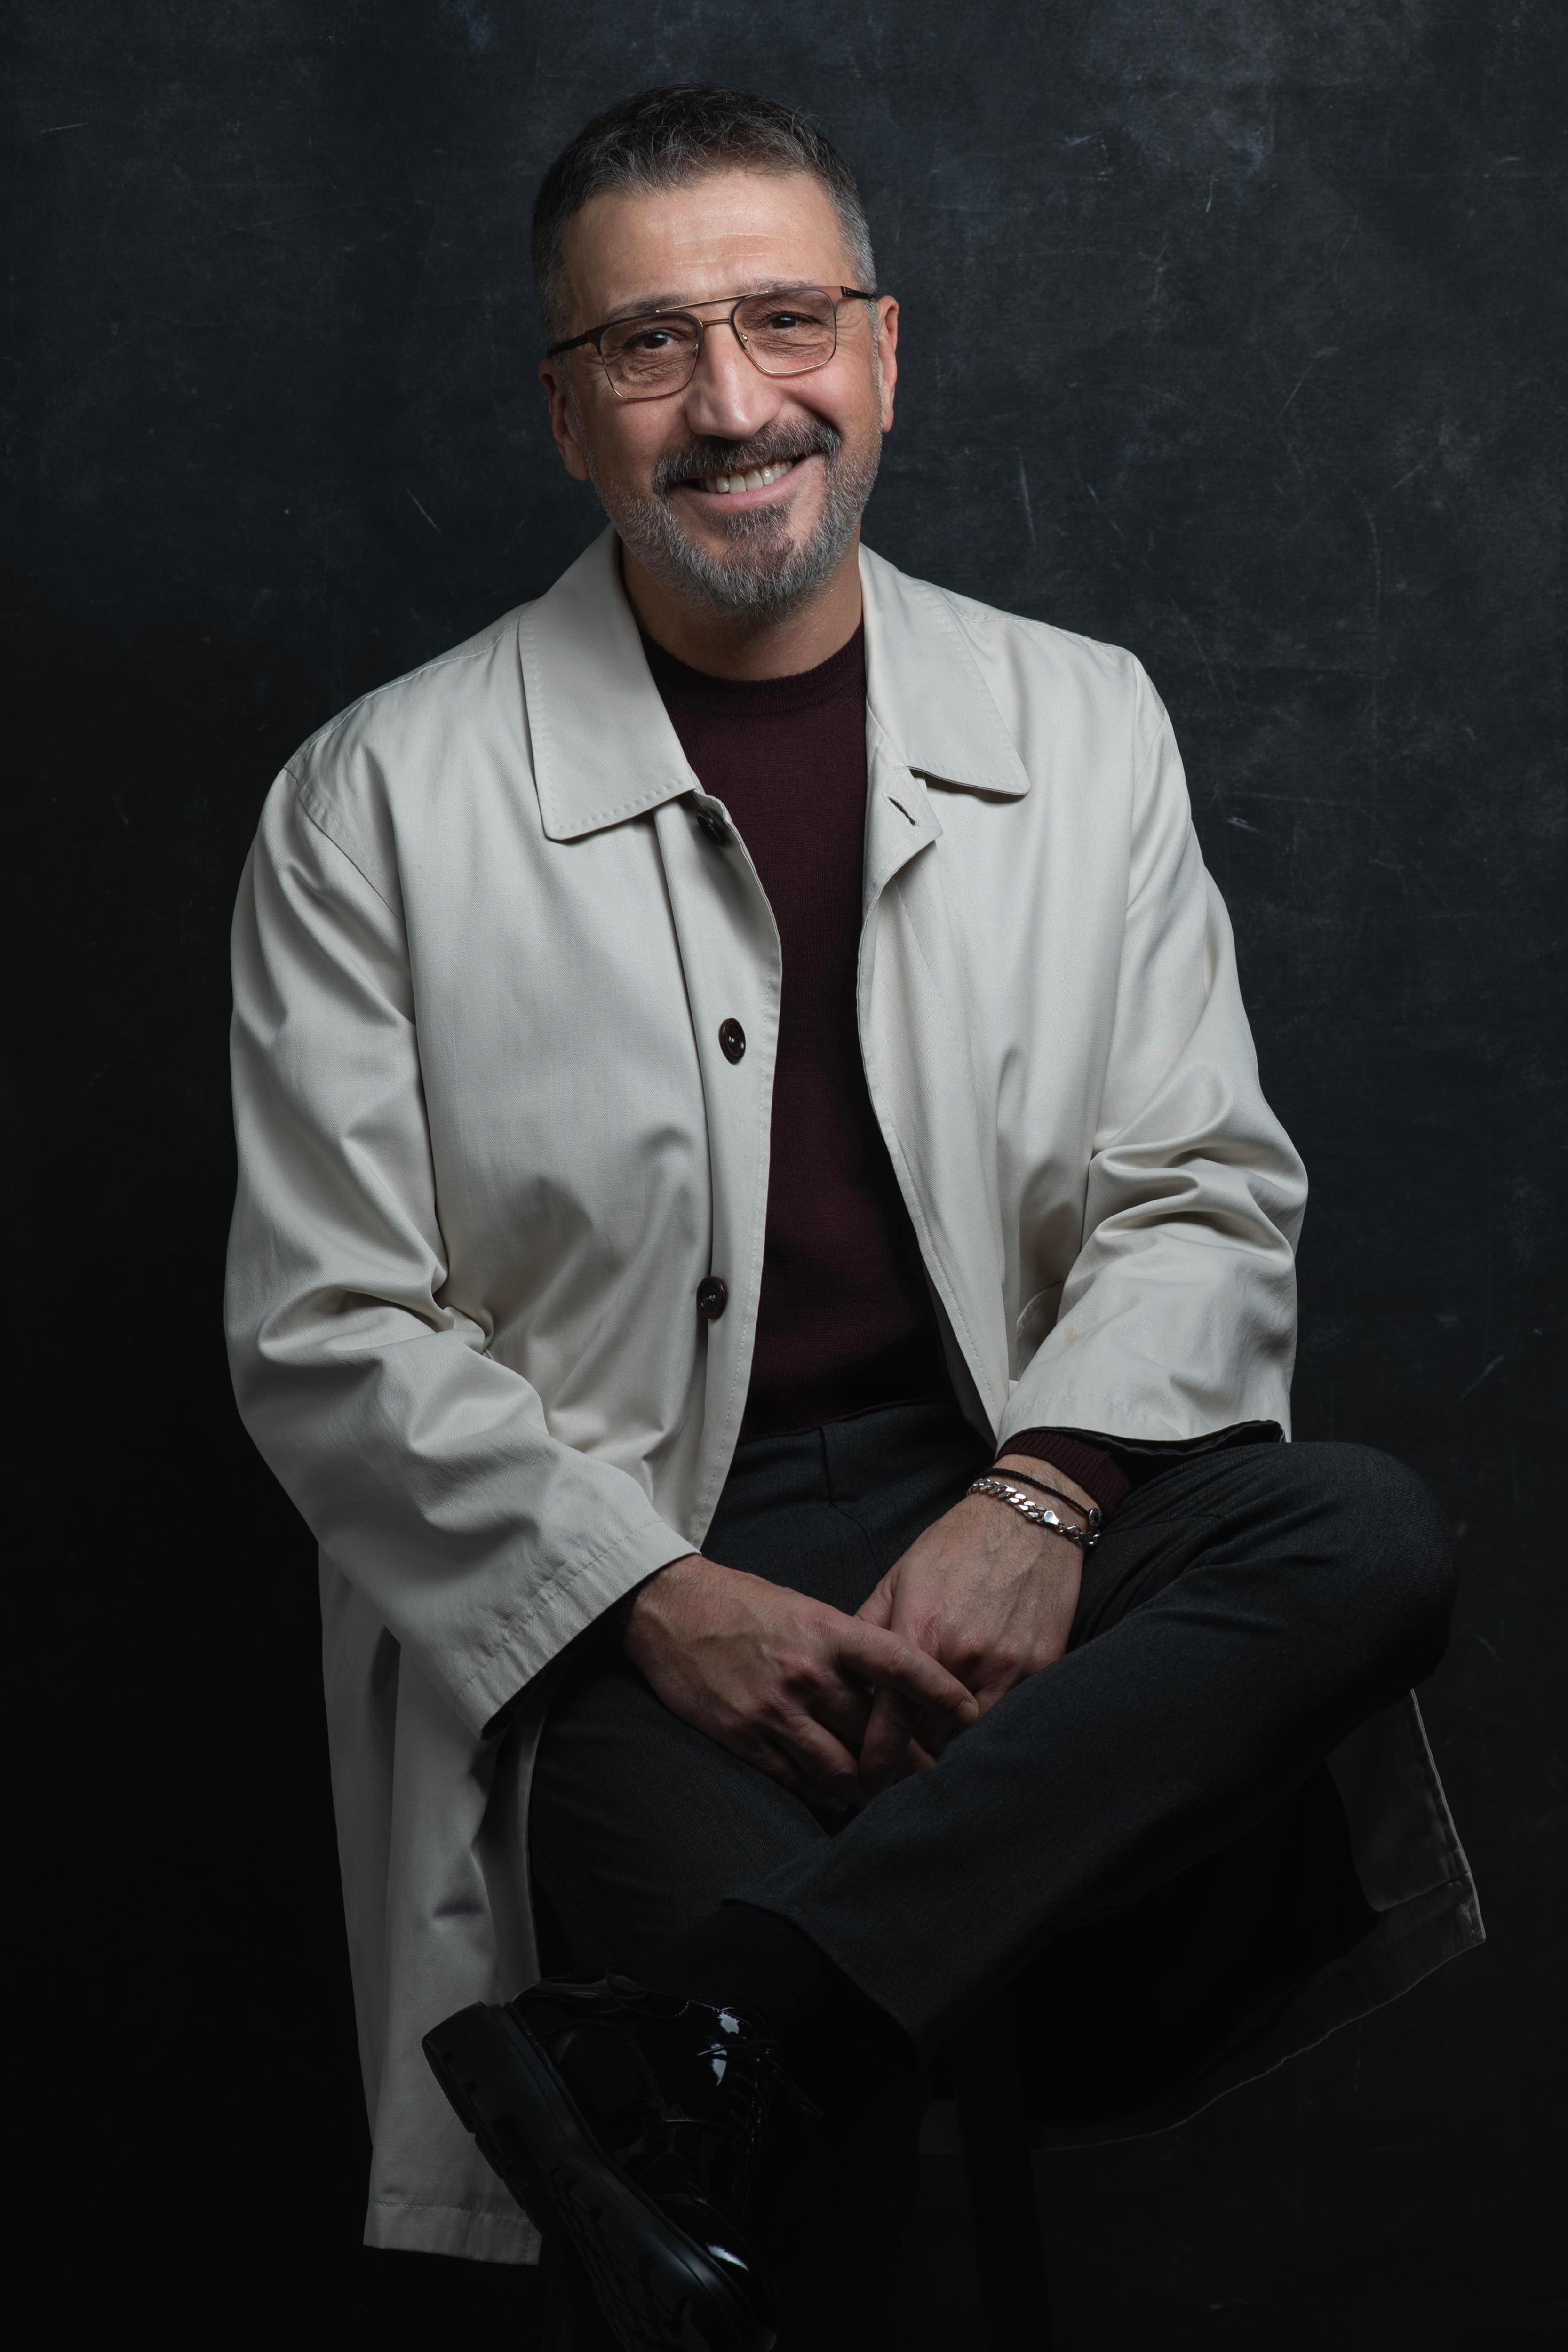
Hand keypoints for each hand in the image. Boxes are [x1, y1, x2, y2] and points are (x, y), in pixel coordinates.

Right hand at [623, 1554, 979, 1814]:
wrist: (670, 1608)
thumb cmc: (744, 1605)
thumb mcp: (803, 1611)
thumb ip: (847, 1648)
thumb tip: (891, 1688)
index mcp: (828, 1632)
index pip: (899, 1663)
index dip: (939, 1691)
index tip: (970, 1713)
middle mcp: (807, 1672)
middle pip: (876, 1730)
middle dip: (910, 1759)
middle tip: (937, 1777)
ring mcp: (774, 1708)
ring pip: (841, 1766)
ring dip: (870, 1788)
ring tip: (890, 1797)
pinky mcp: (744, 1736)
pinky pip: (798, 1779)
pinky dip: (826, 1794)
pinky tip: (842, 1799)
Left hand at [853, 1457, 1092, 1793]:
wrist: (1027, 1518)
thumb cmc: (955, 1546)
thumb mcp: (899, 1577)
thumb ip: (870, 1627)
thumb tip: (843, 1674)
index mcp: (919, 1634)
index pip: (890, 1720)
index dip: (875, 1758)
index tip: (865, 1776)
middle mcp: (961, 1656)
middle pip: (930, 1740)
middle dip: (911, 1759)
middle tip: (895, 1774)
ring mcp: (1004, 1665)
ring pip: (970, 1737)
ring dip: (950, 1748)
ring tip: (933, 1758)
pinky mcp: (1039, 1667)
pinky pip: (1009, 1719)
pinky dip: (989, 1730)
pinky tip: (973, 1730)